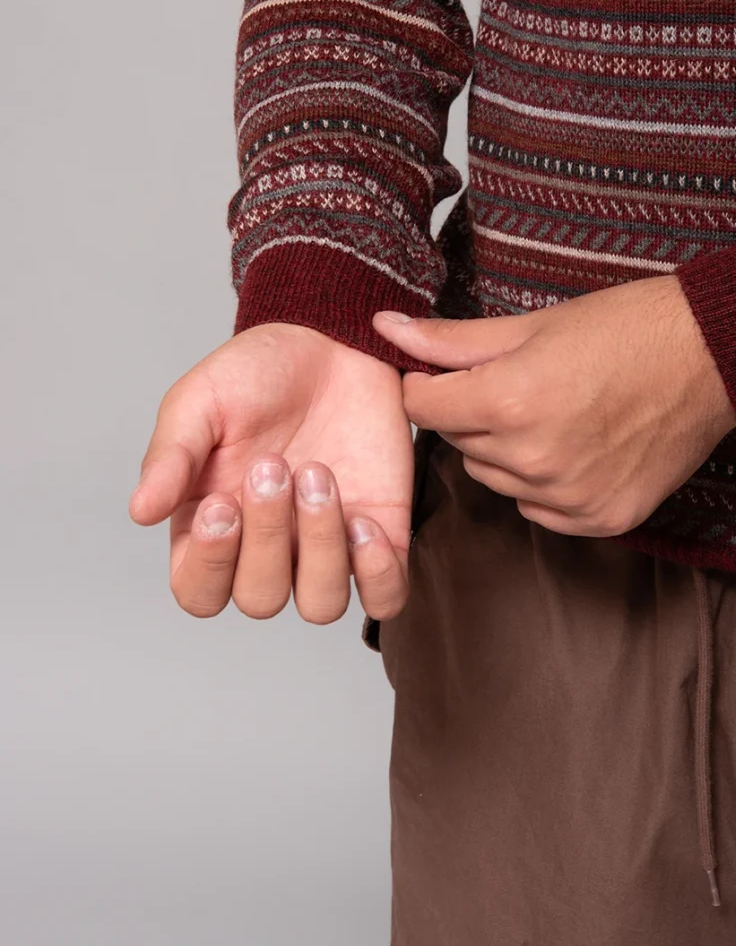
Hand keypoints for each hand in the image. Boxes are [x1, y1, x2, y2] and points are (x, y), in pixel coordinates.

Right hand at [129, 323, 413, 622]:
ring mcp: (327, 546)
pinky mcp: (381, 535)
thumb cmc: (258, 373)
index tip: (221, 504)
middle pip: (260, 599)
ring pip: (321, 605)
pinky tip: (365, 522)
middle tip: (275, 464)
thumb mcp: (199, 402)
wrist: (331, 341)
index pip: (199, 592)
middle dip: (269, 535)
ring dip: (321, 548)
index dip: (210, 563)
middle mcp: (269, 549)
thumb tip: (140, 512)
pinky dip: (377, 574)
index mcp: (212, 527)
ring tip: (320, 475)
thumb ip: (171, 456)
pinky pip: (384, 595)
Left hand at [372, 275, 735, 537]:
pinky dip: (544, 483)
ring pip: (495, 479)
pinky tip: (575, 443)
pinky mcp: (601, 520)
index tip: (447, 370)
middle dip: (470, 413)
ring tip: (551, 409)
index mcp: (509, 402)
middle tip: (514, 381)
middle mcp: (534, 459)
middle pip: (457, 443)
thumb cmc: (624, 328)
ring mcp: (570, 497)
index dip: (427, 382)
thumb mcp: (531, 324)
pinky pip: (538, 509)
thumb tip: (385, 329)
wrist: (712, 357)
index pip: (422, 406)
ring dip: (505, 450)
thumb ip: (450, 340)